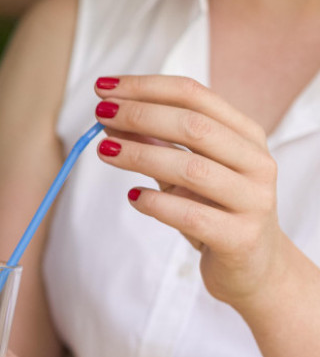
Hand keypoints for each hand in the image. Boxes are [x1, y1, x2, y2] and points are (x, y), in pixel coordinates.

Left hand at [93, 74, 284, 312]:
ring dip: (140, 155)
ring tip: (103, 150)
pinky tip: (133, 197)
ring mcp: (253, 200)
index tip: (104, 87)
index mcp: (245, 136)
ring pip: (192, 169)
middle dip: (141, 115)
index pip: (195, 96)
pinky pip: (191, 215)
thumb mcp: (185, 173)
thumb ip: (156, 144)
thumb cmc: (215, 211)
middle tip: (100, 114)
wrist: (254, 268)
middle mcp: (256, 162)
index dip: (147, 88)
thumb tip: (110, 116)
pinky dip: (157, 203)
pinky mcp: (240, 237)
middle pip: (195, 127)